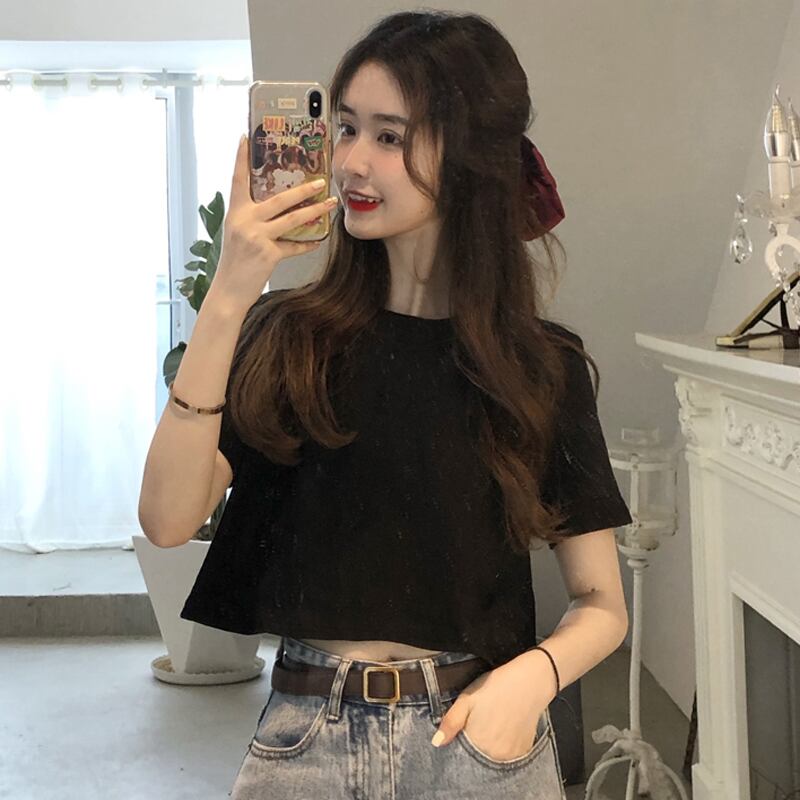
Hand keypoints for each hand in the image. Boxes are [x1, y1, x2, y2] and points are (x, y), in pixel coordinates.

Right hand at [211, 135, 337, 313]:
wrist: (228, 291)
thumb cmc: (234, 263)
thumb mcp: (237, 235)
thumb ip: (252, 219)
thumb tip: (277, 208)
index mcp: (235, 213)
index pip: (237, 180)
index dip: (241, 158)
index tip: (246, 137)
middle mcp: (245, 221)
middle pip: (279, 199)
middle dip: (302, 189)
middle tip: (320, 180)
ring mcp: (257, 237)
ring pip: (292, 219)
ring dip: (314, 211)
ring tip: (330, 202)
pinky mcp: (268, 255)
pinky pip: (294, 246)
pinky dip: (307, 244)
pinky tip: (318, 240)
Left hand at [431, 654, 554, 760]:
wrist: (530, 682)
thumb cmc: (495, 687)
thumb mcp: (467, 699)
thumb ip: (451, 722)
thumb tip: (436, 743)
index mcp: (477, 743)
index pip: (460, 756)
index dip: (458, 744)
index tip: (462, 731)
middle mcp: (494, 755)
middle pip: (476, 759)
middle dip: (472, 746)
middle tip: (478, 723)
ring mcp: (510, 756)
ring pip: (491, 758)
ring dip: (487, 748)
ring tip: (491, 724)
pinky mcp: (523, 752)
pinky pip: (506, 757)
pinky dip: (501, 748)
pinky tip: (503, 729)